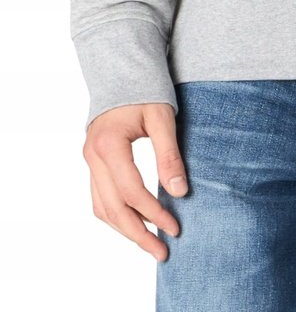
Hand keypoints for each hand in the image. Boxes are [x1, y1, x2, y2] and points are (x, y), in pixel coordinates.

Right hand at [82, 102, 188, 260]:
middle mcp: (93, 156)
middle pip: (113, 208)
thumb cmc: (146, 89)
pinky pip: (99, 198)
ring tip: (150, 244)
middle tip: (163, 252)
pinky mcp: (92, 162)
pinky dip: (116, 215)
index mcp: (109, 144)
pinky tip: (135, 224)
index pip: (132, 191)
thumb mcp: (162, 117)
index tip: (175, 227)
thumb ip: (169, 155)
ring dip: (125, 230)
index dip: (154, 213)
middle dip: (138, 234)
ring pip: (102, 208)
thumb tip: (179, 193)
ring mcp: (89, 160)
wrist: (123, 70)